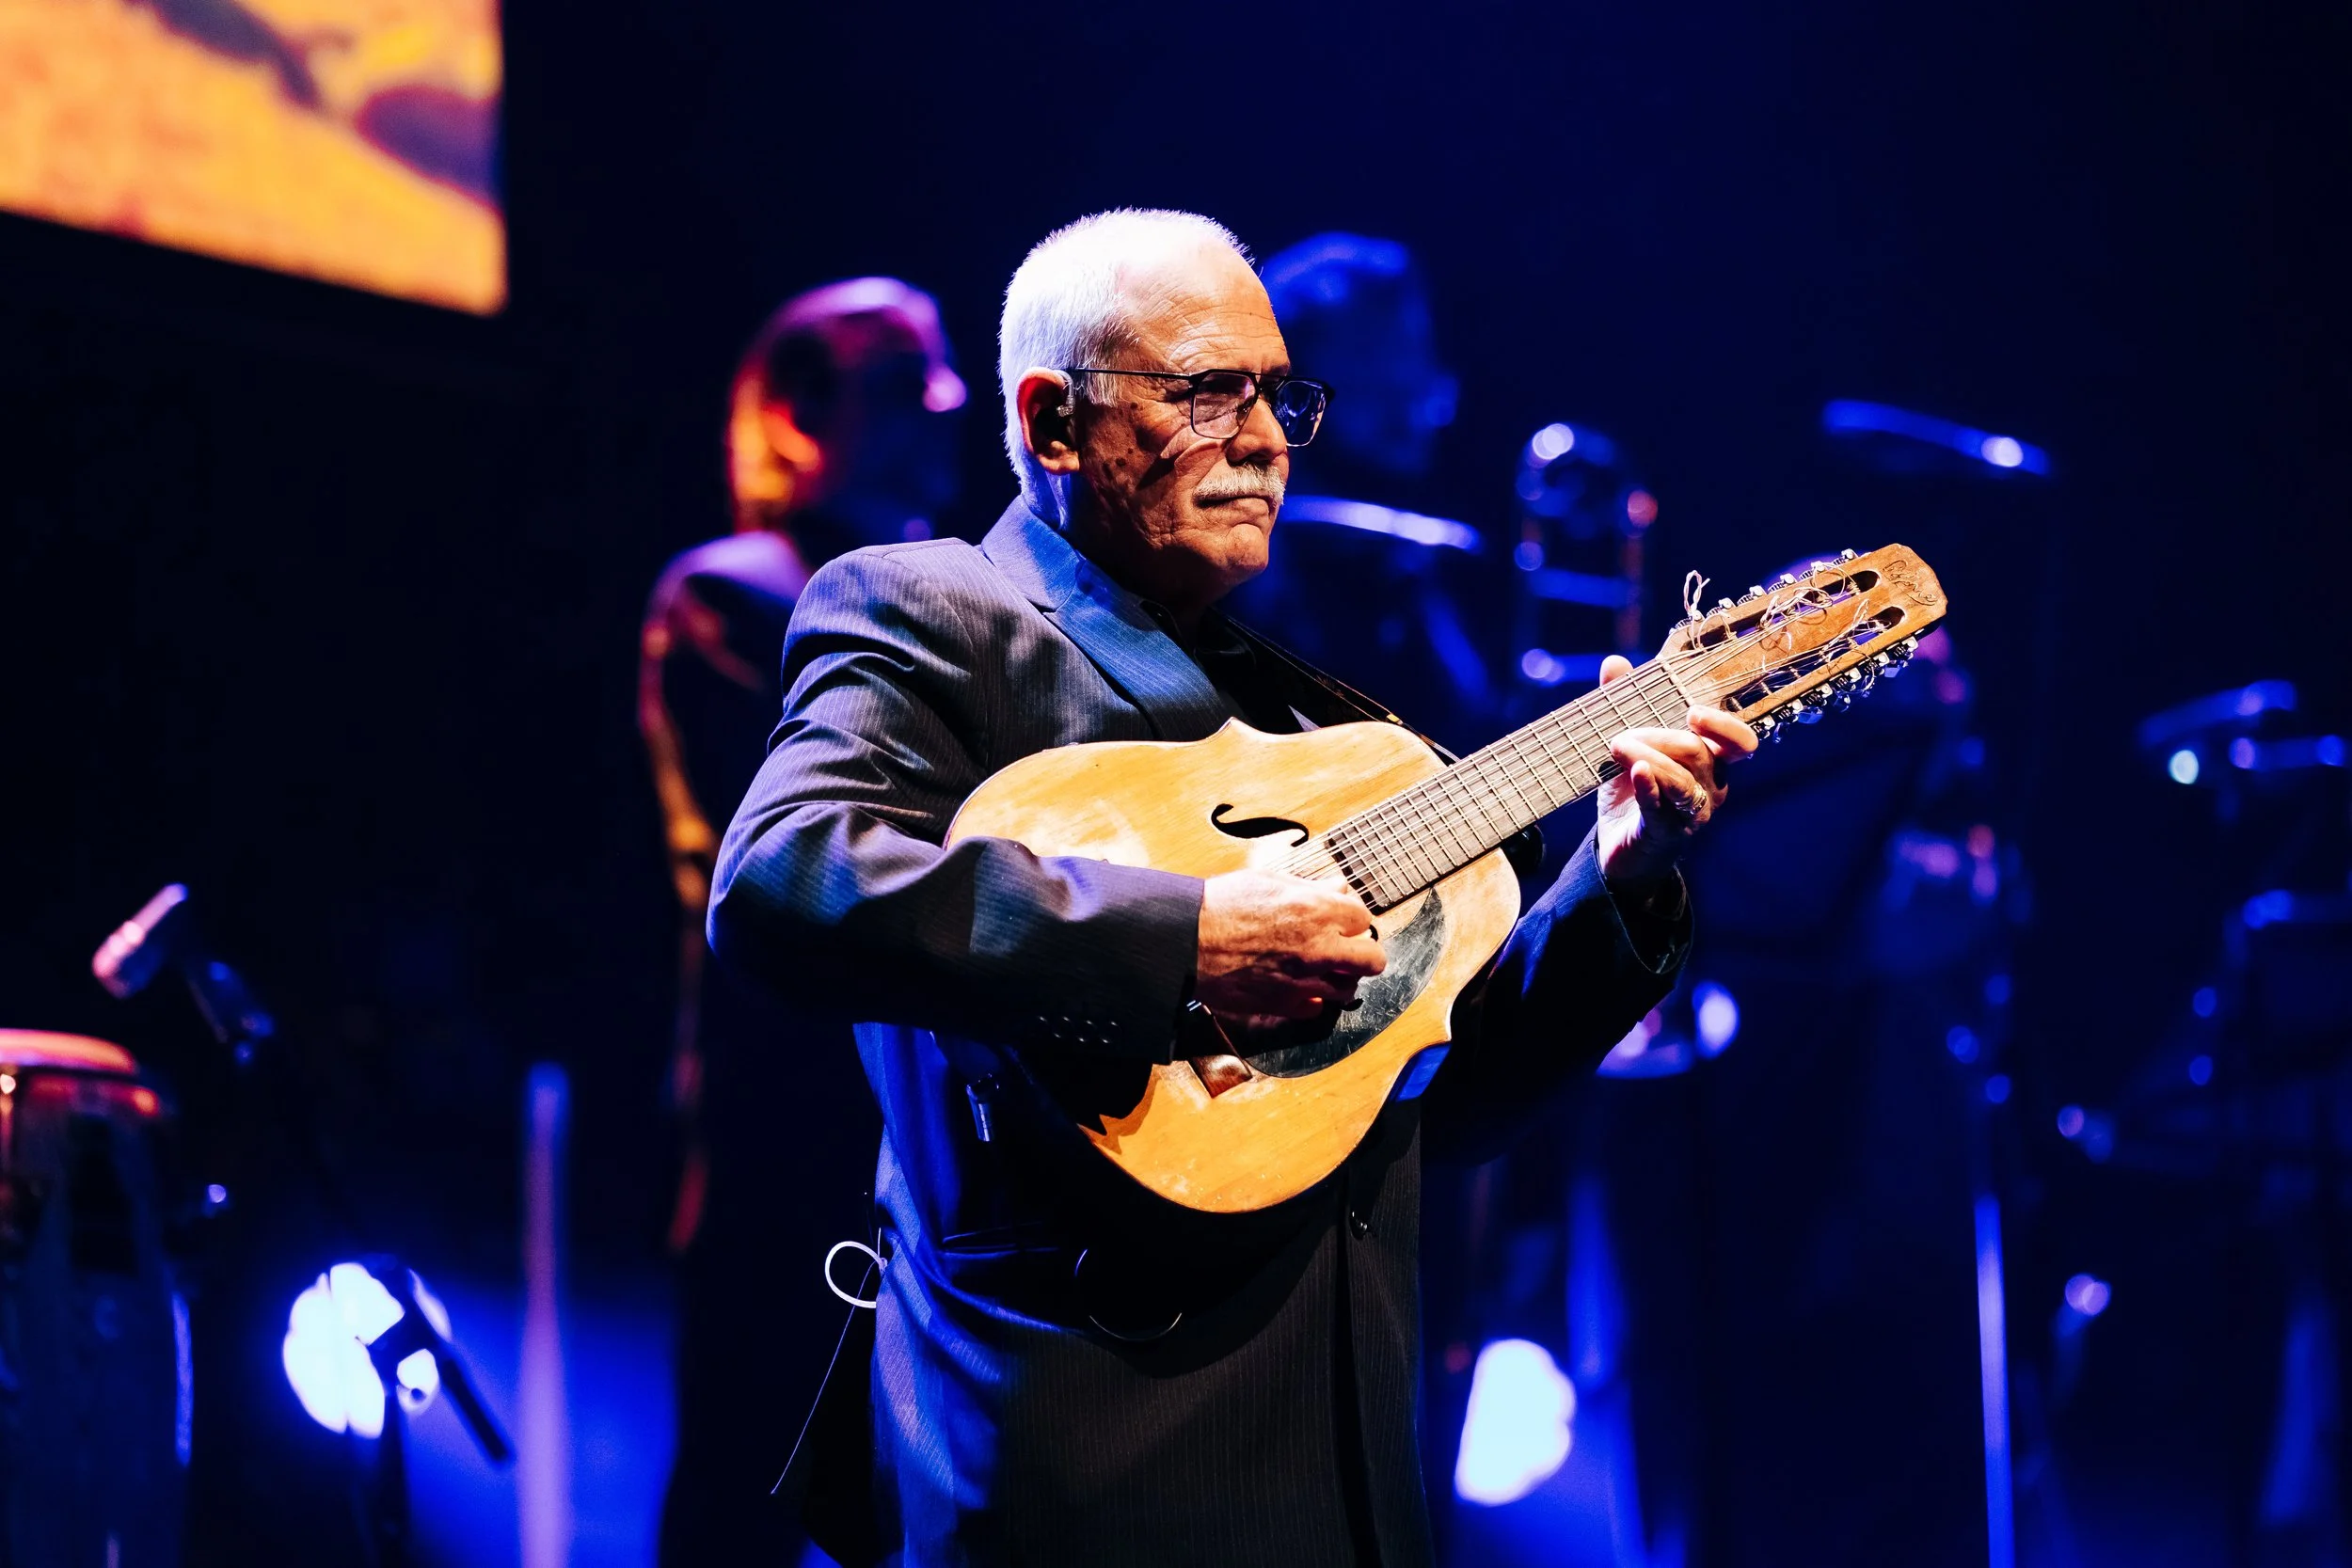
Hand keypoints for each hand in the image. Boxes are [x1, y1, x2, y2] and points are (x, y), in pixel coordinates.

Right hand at [1195, 869, 1386, 1025]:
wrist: (1188, 940)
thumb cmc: (1223, 904)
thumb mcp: (1269, 880)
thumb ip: (1310, 888)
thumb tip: (1339, 887)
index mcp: (1319, 910)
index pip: (1364, 918)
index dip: (1350, 918)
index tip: (1339, 919)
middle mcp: (1321, 948)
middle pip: (1373, 960)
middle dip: (1363, 952)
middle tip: (1346, 949)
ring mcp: (1305, 980)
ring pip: (1348, 989)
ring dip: (1339, 977)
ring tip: (1321, 968)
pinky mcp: (1285, 1004)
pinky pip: (1316, 1008)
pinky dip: (1311, 998)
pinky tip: (1298, 985)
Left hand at [1594, 654, 1757, 893]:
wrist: (1620, 846)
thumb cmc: (1635, 789)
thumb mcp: (1630, 744)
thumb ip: (1625, 703)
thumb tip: (1614, 663)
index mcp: (1712, 760)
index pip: (1739, 742)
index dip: (1724, 726)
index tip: (1693, 712)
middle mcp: (1711, 786)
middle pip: (1697, 752)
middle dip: (1657, 737)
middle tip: (1620, 736)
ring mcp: (1692, 813)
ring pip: (1681, 781)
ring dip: (1647, 758)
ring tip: (1616, 747)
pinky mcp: (1667, 833)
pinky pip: (1662, 809)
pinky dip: (1649, 788)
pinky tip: (1637, 772)